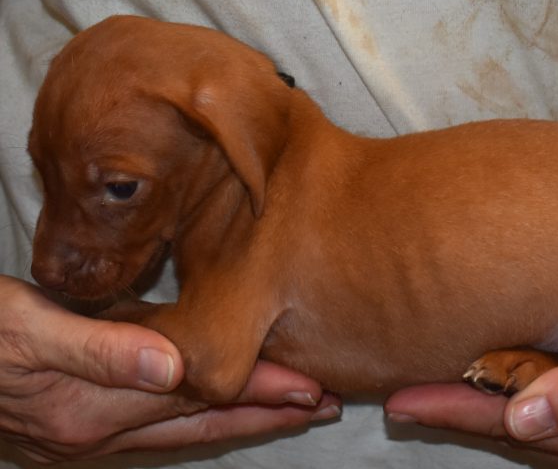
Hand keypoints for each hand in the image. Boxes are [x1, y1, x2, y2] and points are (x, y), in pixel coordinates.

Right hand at [0, 276, 339, 462]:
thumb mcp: (25, 328)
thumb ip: (98, 349)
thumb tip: (171, 367)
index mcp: (91, 408)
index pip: (196, 396)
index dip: (255, 391)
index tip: (309, 387)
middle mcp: (98, 431)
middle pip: (202, 420)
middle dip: (265, 414)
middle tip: (323, 403)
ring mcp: (89, 435)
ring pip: (185, 426)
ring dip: (240, 416)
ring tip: (291, 409)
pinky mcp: (80, 423)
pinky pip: (158, 422)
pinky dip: (198, 413)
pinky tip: (220, 403)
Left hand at [385, 270, 557, 467]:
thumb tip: (521, 420)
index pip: (513, 425)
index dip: (453, 409)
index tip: (400, 401)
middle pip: (516, 433)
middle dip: (458, 415)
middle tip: (401, 400)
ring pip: (535, 428)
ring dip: (485, 413)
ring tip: (436, 396)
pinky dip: (523, 406)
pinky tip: (503, 392)